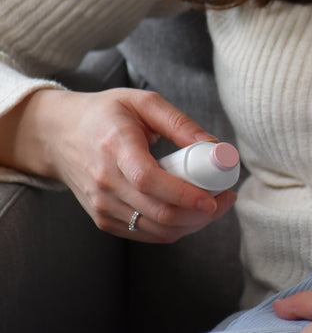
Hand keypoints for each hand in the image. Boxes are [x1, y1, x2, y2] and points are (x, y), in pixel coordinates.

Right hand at [3, 88, 235, 242]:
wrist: (59, 135)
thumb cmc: (106, 114)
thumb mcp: (144, 102)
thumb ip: (179, 122)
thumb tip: (214, 146)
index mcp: (115, 146)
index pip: (148, 180)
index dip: (183, 194)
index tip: (213, 197)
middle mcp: (104, 181)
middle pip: (157, 211)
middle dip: (200, 213)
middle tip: (226, 199)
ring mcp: (102, 204)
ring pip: (155, 229)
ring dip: (192, 224)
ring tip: (214, 205)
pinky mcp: (103, 219)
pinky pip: (146, 234)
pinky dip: (174, 229)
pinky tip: (190, 213)